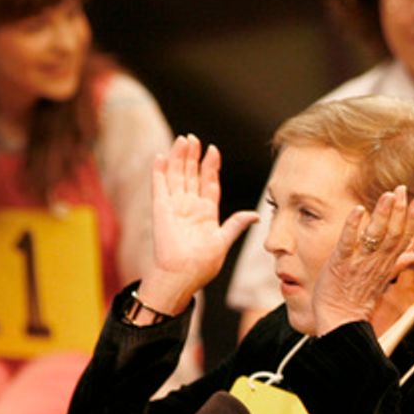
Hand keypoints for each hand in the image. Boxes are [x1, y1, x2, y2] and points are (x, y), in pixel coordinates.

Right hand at [139, 135, 258, 312]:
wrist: (183, 275)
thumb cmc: (203, 264)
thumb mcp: (224, 241)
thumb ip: (236, 224)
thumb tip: (255, 215)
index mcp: (206, 213)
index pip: (208, 183)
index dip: (210, 166)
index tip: (213, 150)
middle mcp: (189, 206)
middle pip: (191, 175)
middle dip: (192, 156)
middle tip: (194, 138)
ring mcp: (174, 206)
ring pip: (176, 176)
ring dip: (178, 158)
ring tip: (182, 140)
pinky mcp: (160, 209)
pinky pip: (159, 186)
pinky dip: (159, 171)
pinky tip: (160, 156)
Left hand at [312, 186, 413, 334]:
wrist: (340, 323)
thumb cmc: (357, 301)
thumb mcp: (382, 281)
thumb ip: (399, 264)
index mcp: (387, 265)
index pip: (404, 238)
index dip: (413, 219)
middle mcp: (377, 263)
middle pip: (393, 233)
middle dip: (399, 210)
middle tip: (402, 189)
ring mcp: (359, 263)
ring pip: (375, 236)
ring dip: (382, 214)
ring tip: (387, 195)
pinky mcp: (340, 264)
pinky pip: (348, 243)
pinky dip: (353, 226)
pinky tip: (358, 210)